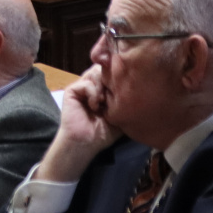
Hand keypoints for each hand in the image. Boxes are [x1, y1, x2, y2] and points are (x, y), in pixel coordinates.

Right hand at [35, 66, 123, 182]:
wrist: (86, 143)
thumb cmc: (103, 133)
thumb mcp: (120, 115)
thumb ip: (126, 100)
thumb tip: (140, 86)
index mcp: (103, 90)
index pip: (113, 72)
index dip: (120, 78)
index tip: (125, 90)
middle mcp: (92, 85)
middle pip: (104, 68)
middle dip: (111, 81)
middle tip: (113, 97)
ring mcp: (82, 87)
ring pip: (95, 72)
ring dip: (102, 87)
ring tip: (103, 102)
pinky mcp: (72, 90)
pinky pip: (86, 83)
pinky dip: (93, 93)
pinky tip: (95, 106)